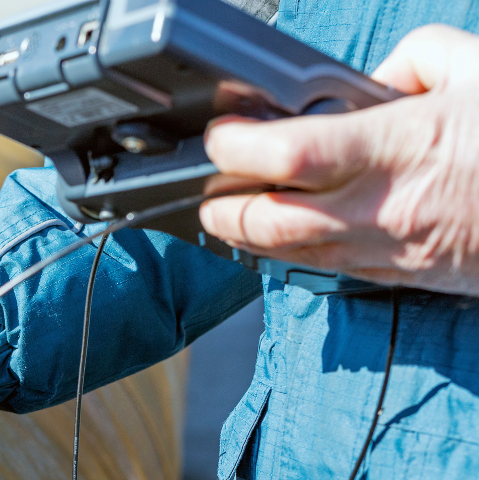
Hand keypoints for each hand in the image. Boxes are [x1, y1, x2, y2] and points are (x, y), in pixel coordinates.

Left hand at [199, 25, 478, 294]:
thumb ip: (415, 60)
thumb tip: (372, 79)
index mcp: (404, 146)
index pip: (289, 156)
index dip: (236, 147)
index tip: (220, 132)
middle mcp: (386, 207)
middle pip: (268, 222)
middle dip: (221, 207)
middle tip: (208, 183)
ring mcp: (391, 250)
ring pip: (289, 255)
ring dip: (247, 236)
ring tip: (228, 210)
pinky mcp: (401, 275)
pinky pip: (328, 268)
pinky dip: (291, 252)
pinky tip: (281, 233)